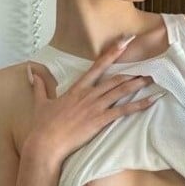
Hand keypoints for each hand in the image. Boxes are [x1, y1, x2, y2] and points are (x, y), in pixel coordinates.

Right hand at [25, 35, 158, 161]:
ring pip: (121, 91)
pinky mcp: (100, 120)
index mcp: (77, 89)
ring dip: (138, 84)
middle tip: (148, 65)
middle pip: (115, 78)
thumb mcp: (41, 103)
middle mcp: (89, 95)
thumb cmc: (43, 125)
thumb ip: (40, 86)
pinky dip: (139, 105)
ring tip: (153, 79)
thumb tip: (31, 72)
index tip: (124, 42)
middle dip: (133, 71)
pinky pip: (124, 111)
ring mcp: (95, 107)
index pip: (97, 66)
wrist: (45, 143)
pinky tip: (152, 100)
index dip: (112, 53)